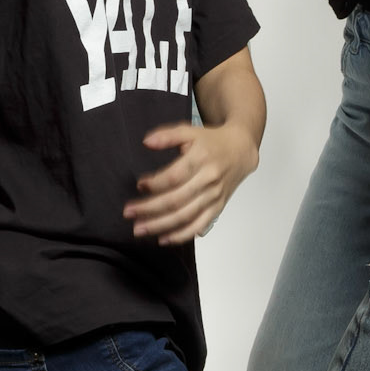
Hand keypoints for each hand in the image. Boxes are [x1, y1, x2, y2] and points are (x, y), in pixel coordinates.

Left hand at [126, 123, 259, 243]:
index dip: (155, 183)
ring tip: (140, 229)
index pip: (175, 176)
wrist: (241, 151)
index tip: (139, 185)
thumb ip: (167, 136)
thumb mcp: (190, 131)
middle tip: (129, 213)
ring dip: (161, 225)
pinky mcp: (217, 207)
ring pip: (186, 216)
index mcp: (201, 158)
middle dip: (150, 209)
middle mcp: (209, 179)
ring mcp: (214, 196)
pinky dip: (182, 235)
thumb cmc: (212, 142)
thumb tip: (146, 143)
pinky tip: (164, 239)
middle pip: (177, 200)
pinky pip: (199, 225)